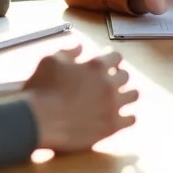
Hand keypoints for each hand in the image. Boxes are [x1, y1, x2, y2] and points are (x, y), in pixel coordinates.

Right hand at [24, 46, 138, 151]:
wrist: (38, 121)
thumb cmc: (41, 89)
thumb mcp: (50, 61)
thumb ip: (69, 51)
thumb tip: (80, 46)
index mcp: (96, 66)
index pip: (116, 57)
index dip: (111, 60)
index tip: (108, 64)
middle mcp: (109, 84)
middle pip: (126, 76)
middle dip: (118, 76)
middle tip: (110, 82)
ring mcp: (112, 106)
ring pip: (134, 95)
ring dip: (126, 94)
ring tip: (118, 99)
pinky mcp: (111, 126)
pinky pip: (131, 119)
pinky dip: (127, 117)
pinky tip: (120, 117)